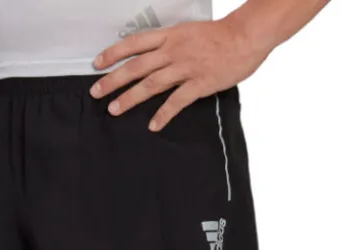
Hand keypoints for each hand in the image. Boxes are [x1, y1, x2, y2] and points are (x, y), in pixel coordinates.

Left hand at [91, 18, 266, 130]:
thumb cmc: (220, 34)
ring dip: (130, 98)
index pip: (134, 43)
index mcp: (170, 36)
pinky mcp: (199, 83)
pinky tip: (153, 125)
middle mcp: (173, 51)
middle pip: (136, 66)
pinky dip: (163, 114)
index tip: (97, 63)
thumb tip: (153, 55)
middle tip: (96, 92)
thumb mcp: (189, 32)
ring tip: (115, 109)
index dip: (113, 53)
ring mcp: (186, 68)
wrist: (245, 36)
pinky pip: (177, 101)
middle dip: (113, 80)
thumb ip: (170, 44)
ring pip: (151, 83)